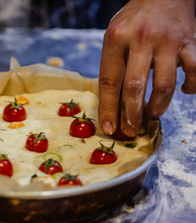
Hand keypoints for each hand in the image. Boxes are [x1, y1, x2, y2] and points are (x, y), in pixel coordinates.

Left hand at [98, 0, 195, 136]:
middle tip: (131, 129)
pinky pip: (194, 72)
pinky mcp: (190, 42)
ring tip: (152, 114)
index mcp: (116, 38)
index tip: (108, 127)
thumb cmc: (133, 20)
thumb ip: (114, 65)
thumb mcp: (114, 37)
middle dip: (132, 114)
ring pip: (164, 86)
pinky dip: (191, 87)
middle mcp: (141, 38)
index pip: (108, 81)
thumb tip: (113, 104)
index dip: (108, 108)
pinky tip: (184, 91)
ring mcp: (167, 40)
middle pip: (134, 87)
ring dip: (158, 107)